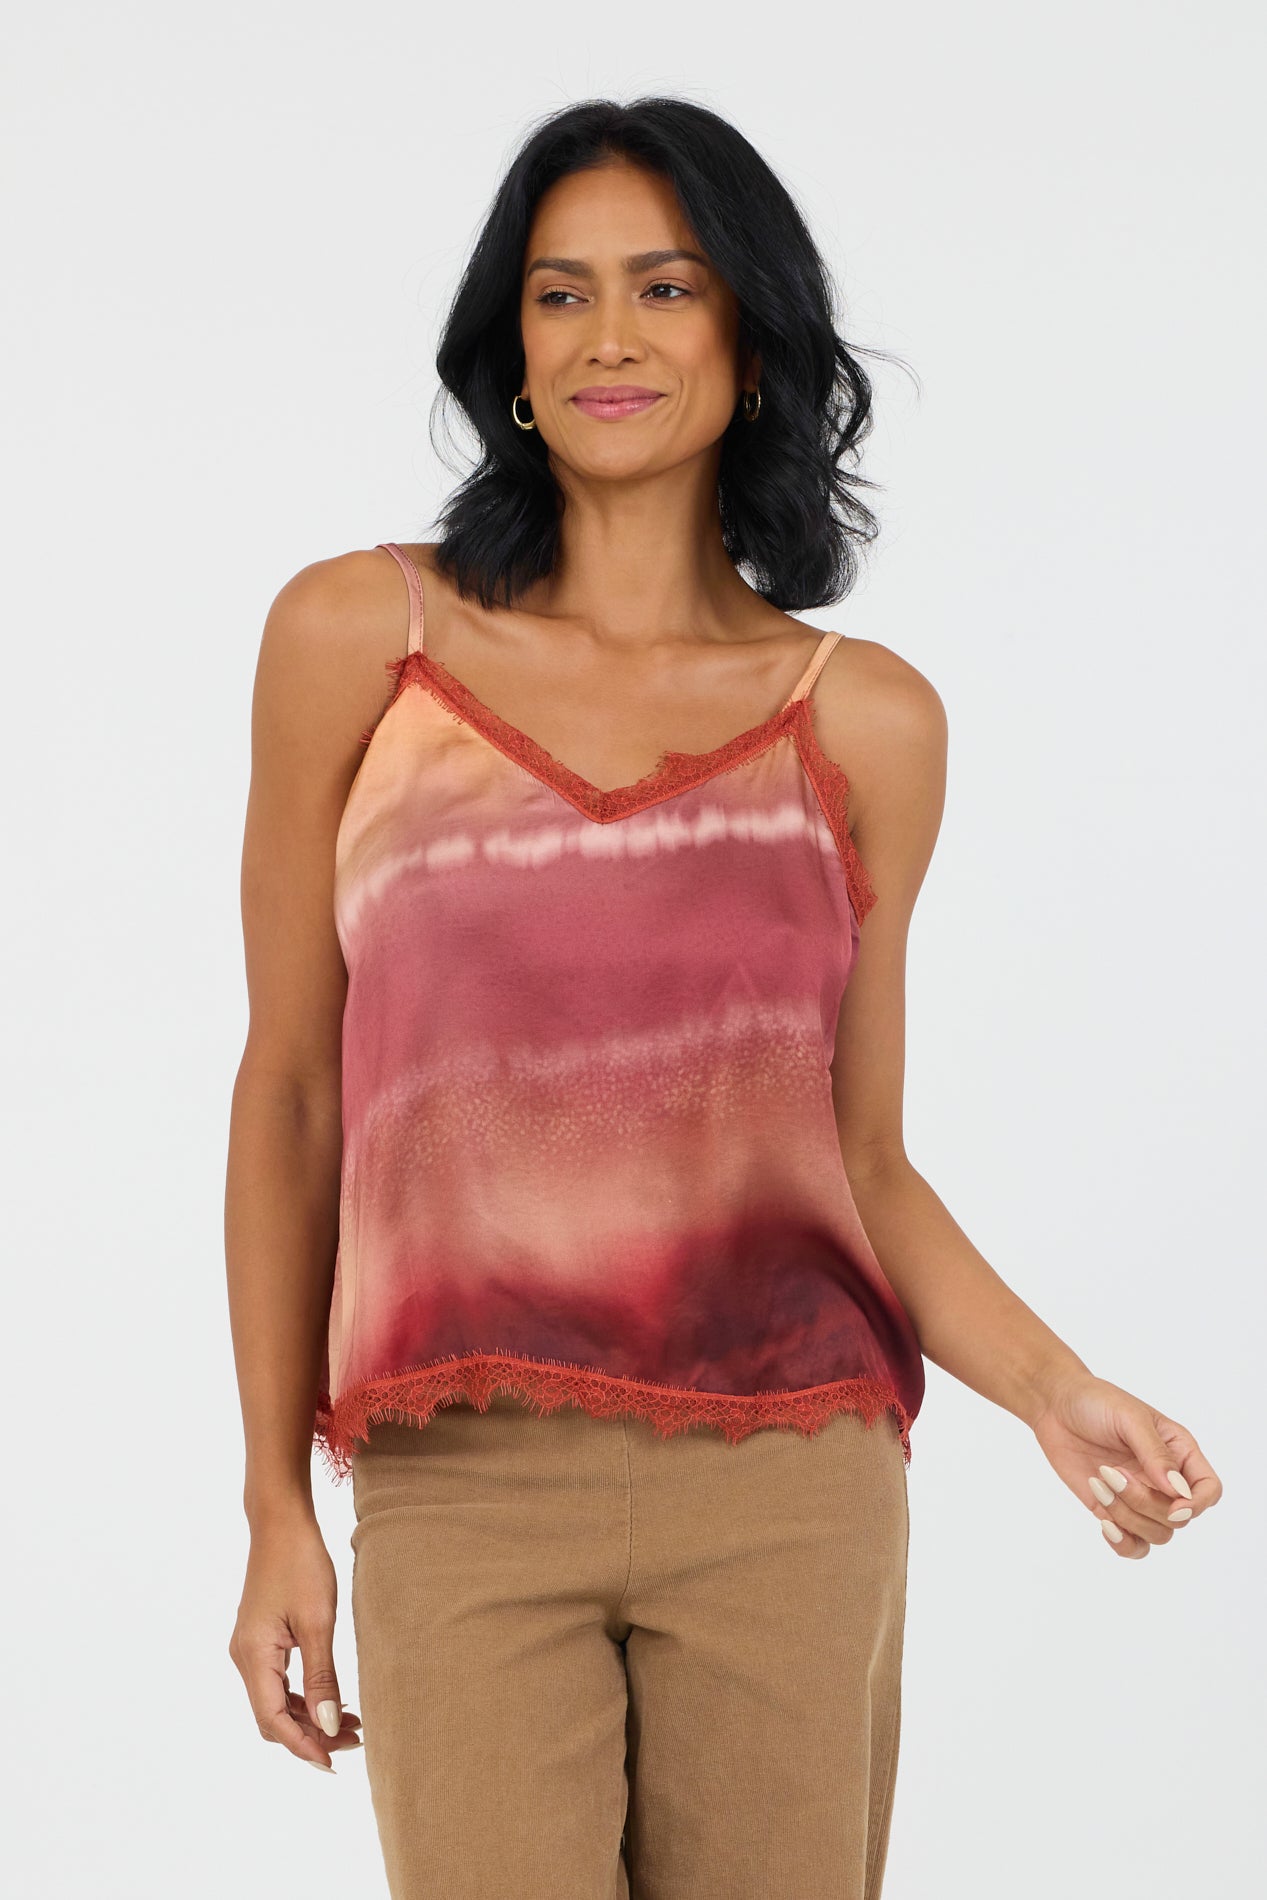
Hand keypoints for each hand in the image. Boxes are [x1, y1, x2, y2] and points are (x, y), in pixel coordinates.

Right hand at [229, 1508, 362, 1770]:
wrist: (281, 1522)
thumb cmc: (301, 1564)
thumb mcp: (318, 1622)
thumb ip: (322, 1677)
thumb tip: (329, 1726)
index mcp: (254, 1657)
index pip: (273, 1722)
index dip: (303, 1746)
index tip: (334, 1764)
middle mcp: (244, 1658)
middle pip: (272, 1717)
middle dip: (310, 1735)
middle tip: (354, 1740)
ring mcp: (249, 1649)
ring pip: (275, 1702)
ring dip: (309, 1716)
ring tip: (352, 1723)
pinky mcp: (260, 1639)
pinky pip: (277, 1682)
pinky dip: (302, 1696)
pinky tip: (332, 1697)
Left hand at [1029, 1372, 1222, 1558]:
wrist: (1055, 1406)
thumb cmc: (1096, 1401)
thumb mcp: (1129, 1418)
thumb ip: (1156, 1454)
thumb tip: (1179, 1492)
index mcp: (1179, 1452)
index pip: (1209, 1490)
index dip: (1196, 1504)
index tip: (1171, 1503)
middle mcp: (1165, 1480)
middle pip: (1179, 1518)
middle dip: (1145, 1502)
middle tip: (1111, 1472)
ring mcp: (1141, 1497)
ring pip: (1157, 1534)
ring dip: (1127, 1517)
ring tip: (1100, 1481)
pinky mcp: (1115, 1510)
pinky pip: (1133, 1546)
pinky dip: (1122, 1543)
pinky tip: (1103, 1521)